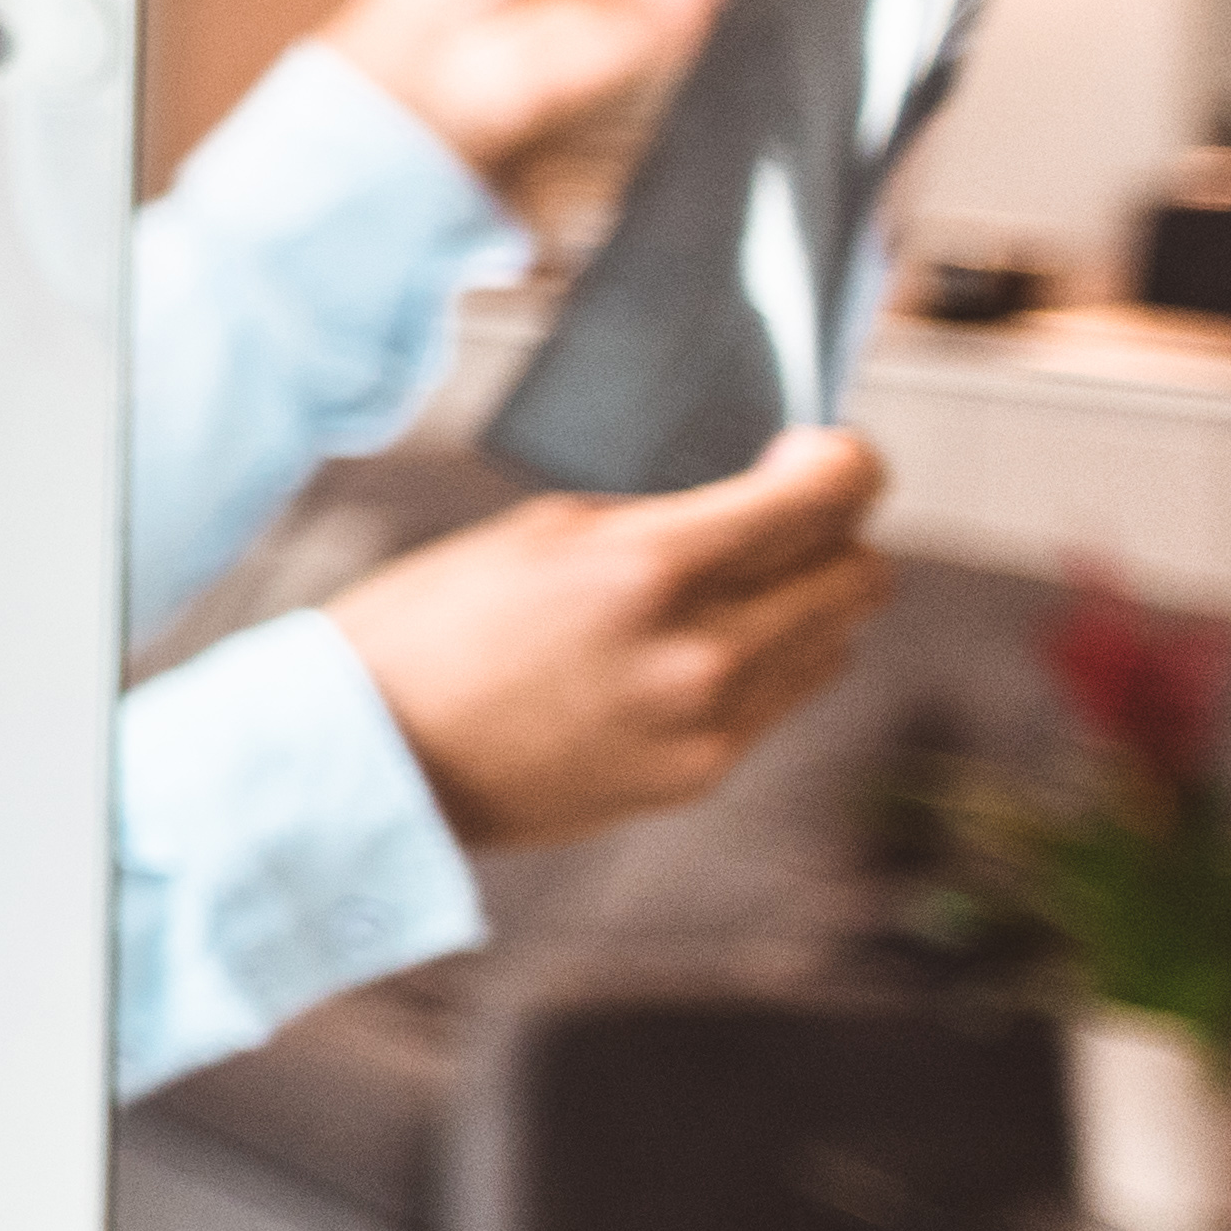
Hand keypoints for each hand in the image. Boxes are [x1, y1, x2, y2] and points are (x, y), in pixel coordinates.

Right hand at [322, 428, 891, 849]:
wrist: (369, 758)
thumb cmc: (428, 628)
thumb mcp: (539, 534)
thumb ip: (662, 522)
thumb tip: (753, 511)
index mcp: (650, 567)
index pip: (828, 496)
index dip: (844, 460)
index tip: (817, 454)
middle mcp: (701, 651)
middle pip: (861, 575)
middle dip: (832, 535)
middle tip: (778, 521)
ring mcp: (707, 724)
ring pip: (835, 643)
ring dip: (801, 606)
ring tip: (723, 596)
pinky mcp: (698, 776)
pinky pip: (779, 703)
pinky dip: (757, 668)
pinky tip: (681, 657)